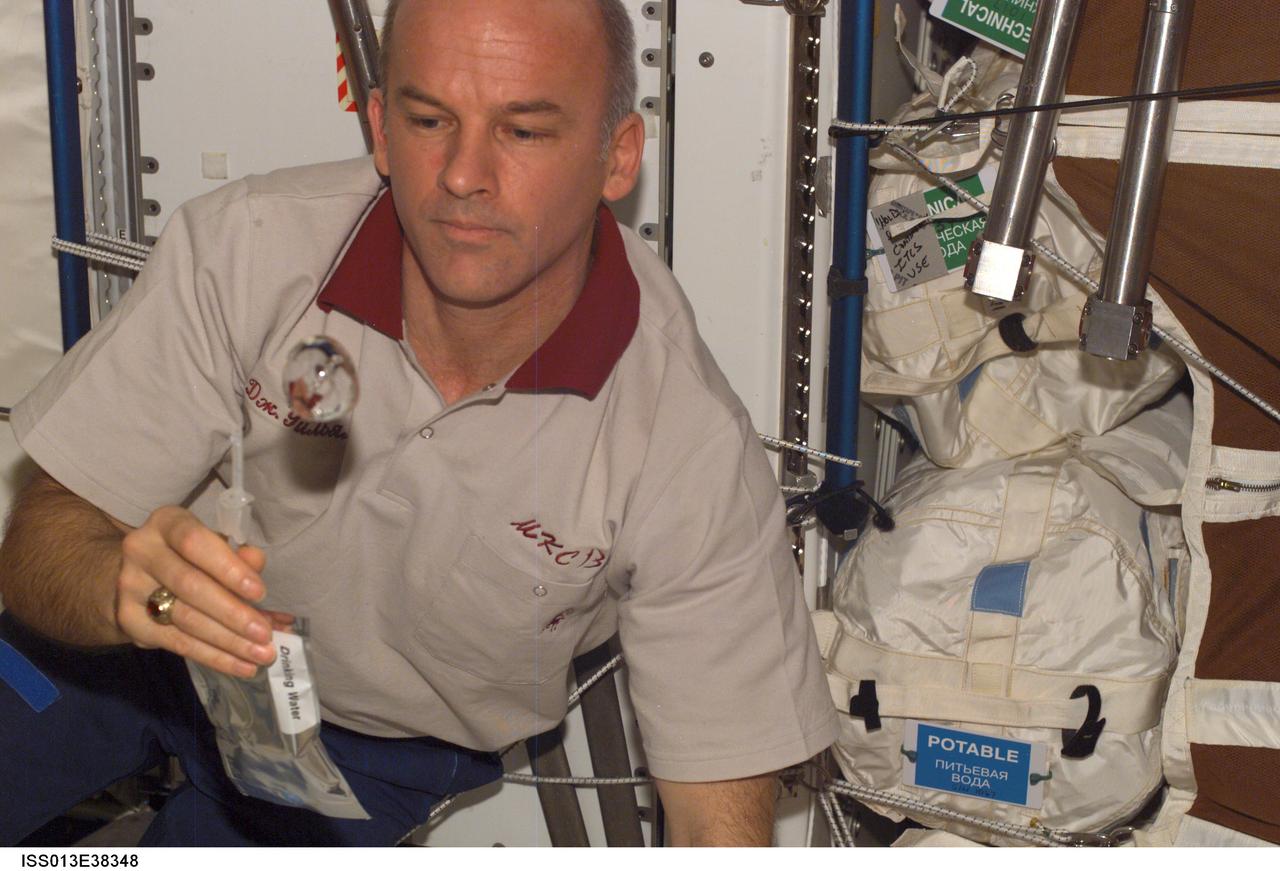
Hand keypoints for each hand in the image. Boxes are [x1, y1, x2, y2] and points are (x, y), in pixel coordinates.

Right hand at [115, 506, 292, 677]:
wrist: (133, 575)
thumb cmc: (188, 556)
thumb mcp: (211, 546)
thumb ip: (236, 555)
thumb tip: (258, 564)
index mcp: (167, 523)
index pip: (195, 543)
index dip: (228, 568)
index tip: (259, 592)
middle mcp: (142, 551)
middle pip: (190, 586)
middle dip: (232, 613)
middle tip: (265, 634)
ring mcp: (130, 587)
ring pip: (185, 619)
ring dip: (228, 641)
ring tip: (262, 655)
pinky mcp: (129, 621)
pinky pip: (177, 643)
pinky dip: (214, 657)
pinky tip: (242, 666)